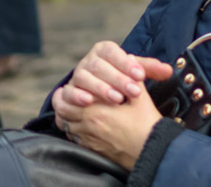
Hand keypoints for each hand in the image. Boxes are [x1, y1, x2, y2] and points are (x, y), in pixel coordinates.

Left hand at [53, 76, 167, 169]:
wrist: (150, 151)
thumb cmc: (145, 125)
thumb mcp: (140, 98)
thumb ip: (132, 78)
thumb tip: (131, 59)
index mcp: (96, 111)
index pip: (67, 100)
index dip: (64, 93)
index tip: (64, 88)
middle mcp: (87, 126)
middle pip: (62, 114)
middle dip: (61, 103)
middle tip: (62, 96)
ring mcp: (88, 139)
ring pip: (66, 127)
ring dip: (66, 116)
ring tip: (70, 109)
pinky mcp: (92, 149)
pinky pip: (74, 138)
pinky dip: (73, 129)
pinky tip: (81, 124)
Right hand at [58, 40, 168, 110]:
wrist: (94, 92)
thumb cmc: (118, 77)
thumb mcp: (134, 71)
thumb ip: (150, 69)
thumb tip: (168, 71)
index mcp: (104, 50)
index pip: (114, 53)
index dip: (126, 63)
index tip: (140, 75)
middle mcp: (88, 61)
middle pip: (100, 66)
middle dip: (118, 79)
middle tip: (134, 92)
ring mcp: (75, 76)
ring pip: (84, 78)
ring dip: (100, 89)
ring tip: (117, 99)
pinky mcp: (66, 91)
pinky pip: (67, 92)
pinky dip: (77, 96)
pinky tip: (89, 102)